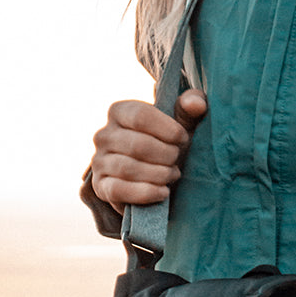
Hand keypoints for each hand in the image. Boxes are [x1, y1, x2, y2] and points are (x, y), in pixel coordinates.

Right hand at [90, 90, 207, 213]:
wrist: (159, 178)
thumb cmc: (170, 144)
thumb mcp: (182, 124)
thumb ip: (190, 109)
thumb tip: (196, 103)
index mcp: (119, 112)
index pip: (140, 116)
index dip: (168, 130)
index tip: (183, 138)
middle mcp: (104, 135)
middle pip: (137, 144)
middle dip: (166, 155)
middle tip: (177, 159)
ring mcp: (99, 162)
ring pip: (128, 168)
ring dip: (159, 174)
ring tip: (172, 174)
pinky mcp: (101, 188)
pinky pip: (119, 190)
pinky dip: (146, 192)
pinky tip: (163, 192)